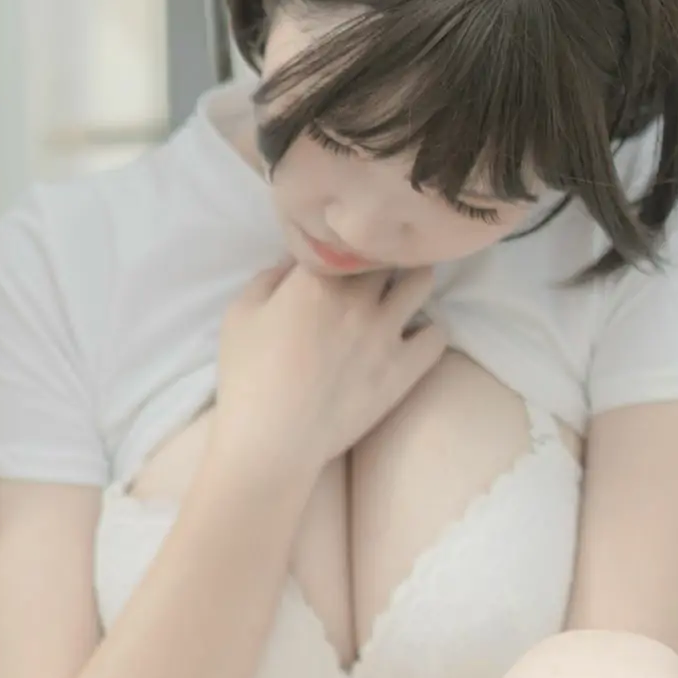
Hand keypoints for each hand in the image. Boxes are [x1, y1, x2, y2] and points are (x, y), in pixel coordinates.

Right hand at [213, 260, 448, 485]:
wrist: (273, 440)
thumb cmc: (247, 377)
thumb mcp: (239, 314)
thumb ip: (267, 277)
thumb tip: (291, 263)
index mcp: (316, 276)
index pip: (343, 237)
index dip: (339, 244)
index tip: (333, 259)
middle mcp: (359, 294)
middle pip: (387, 252)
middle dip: (380, 255)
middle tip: (373, 271)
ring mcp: (387, 331)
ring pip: (422, 280)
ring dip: (413, 281)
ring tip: (401, 294)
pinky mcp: (405, 368)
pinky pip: (438, 335)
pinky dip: (429, 331)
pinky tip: (413, 338)